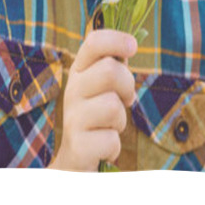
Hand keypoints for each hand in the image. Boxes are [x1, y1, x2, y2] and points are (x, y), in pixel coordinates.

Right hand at [48, 29, 136, 171]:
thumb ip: (113, 66)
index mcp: (80, 71)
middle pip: (110, 70)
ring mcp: (72, 118)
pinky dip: (114, 147)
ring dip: (120, 121)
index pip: (94, 42)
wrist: (72, 165)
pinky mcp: (77, 146)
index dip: (116, 39)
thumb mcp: (102, 89)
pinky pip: (111, 139)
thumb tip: (132, 41)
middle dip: (127, 86)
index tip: (133, 46)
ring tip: (109, 127)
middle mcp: (72, 90)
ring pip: (112, 106)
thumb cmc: (96, 120)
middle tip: (124, 100)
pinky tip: (102, 149)